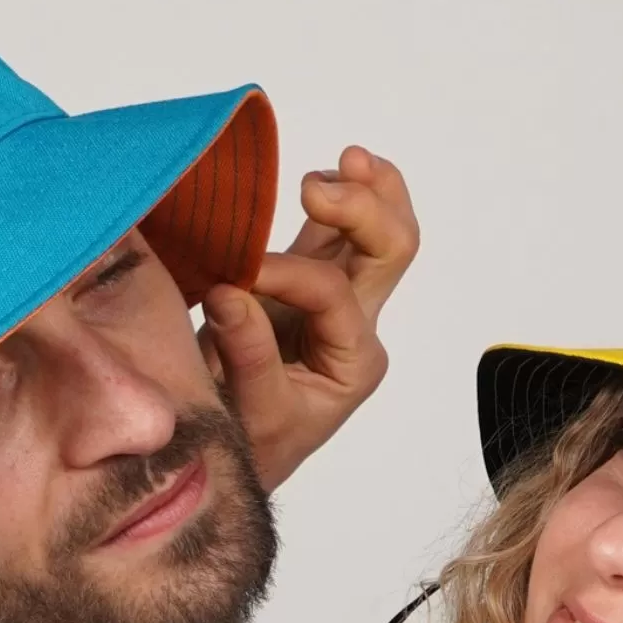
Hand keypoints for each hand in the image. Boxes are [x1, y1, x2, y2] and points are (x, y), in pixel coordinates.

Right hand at [202, 145, 418, 491]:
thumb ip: (248, 354)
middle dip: (364, 209)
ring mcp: (334, 303)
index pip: (330, 293)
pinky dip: (337, 197)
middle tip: (317, 187)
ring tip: (347, 160)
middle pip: (391, 249)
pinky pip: (333, 232)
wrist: (234, 463)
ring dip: (366, 189)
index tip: (232, 278)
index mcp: (353, 360)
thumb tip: (231, 291)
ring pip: (375, 232)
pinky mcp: (304, 288)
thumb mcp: (253, 413)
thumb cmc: (251, 448)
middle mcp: (355, 327)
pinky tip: (327, 172)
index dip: (284, 275)